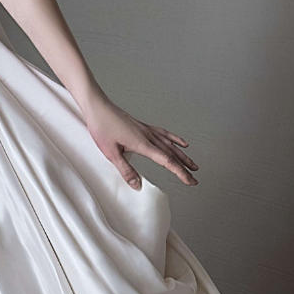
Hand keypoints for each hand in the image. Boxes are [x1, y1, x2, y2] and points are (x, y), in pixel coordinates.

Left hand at [83, 94, 197, 188]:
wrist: (98, 107)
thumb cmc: (102, 128)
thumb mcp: (111, 153)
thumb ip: (126, 170)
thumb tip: (138, 186)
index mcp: (143, 144)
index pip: (167, 161)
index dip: (180, 172)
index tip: (190, 181)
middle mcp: (149, 136)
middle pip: (172, 154)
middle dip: (185, 168)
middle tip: (195, 179)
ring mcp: (147, 130)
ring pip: (170, 145)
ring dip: (183, 156)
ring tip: (193, 165)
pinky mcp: (144, 127)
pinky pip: (164, 134)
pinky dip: (175, 139)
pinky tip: (182, 143)